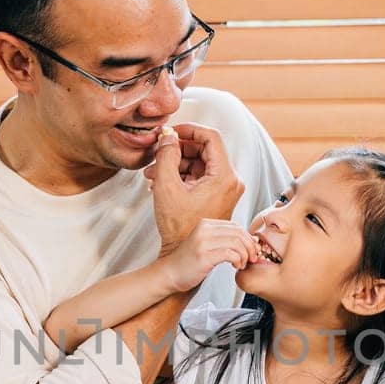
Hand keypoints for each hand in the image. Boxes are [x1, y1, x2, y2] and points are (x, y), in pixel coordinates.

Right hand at [148, 124, 244, 249]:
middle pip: (205, 149)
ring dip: (177, 163)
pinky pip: (201, 176)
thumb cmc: (178, 227)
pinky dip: (182, 175)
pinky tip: (162, 180)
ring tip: (154, 172)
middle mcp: (230, 181)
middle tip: (159, 151)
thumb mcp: (167, 187)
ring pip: (201, 163)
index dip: (190, 130)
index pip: (211, 137)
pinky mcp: (218, 196)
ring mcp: (225, 189)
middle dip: (179, 149)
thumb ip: (166, 156)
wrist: (184, 253)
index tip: (172, 133)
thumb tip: (167, 137)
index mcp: (224, 177)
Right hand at [159, 220, 261, 292]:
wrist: (169, 274)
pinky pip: (230, 254)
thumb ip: (222, 239)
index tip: (252, 249)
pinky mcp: (203, 256)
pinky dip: (238, 260)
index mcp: (205, 224)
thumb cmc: (188, 263)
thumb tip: (248, 239)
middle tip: (253, 258)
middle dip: (250, 246)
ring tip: (243, 264)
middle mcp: (204, 230)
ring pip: (236, 243)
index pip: (235, 226)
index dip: (247, 238)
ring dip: (245, 255)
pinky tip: (236, 267)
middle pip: (238, 233)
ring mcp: (203, 242)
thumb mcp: (205, 244)